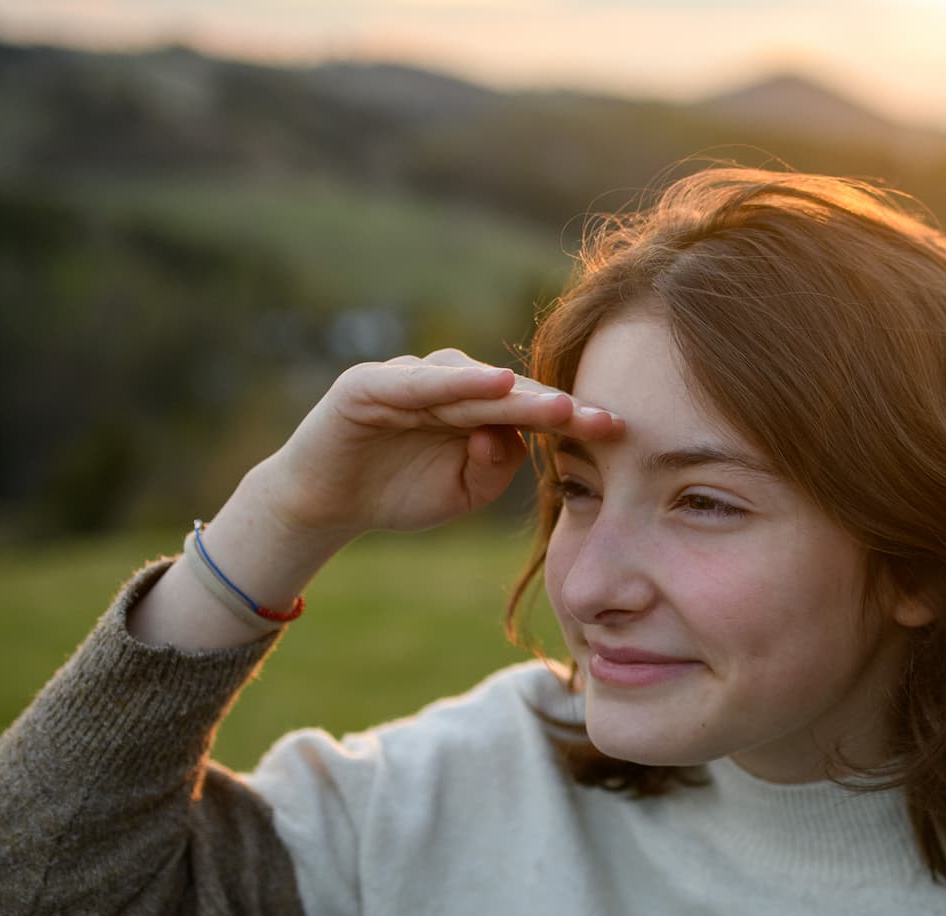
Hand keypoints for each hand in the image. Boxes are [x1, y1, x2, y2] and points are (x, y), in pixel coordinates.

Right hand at [256, 348, 622, 539]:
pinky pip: (417, 383)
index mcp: (476, 410)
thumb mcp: (464, 492)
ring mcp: (409, 380)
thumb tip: (510, 437)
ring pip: (471, 383)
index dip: (573, 419)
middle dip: (559, 407)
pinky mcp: (369, 385)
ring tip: (559, 406)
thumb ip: (495, 467)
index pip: (532, 410)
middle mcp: (449, 386)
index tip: (619, 430)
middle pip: (512, 393)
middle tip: (604, 419)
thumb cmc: (400, 493)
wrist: (326, 504)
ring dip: (517, 393)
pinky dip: (454, 383)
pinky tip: (492, 384)